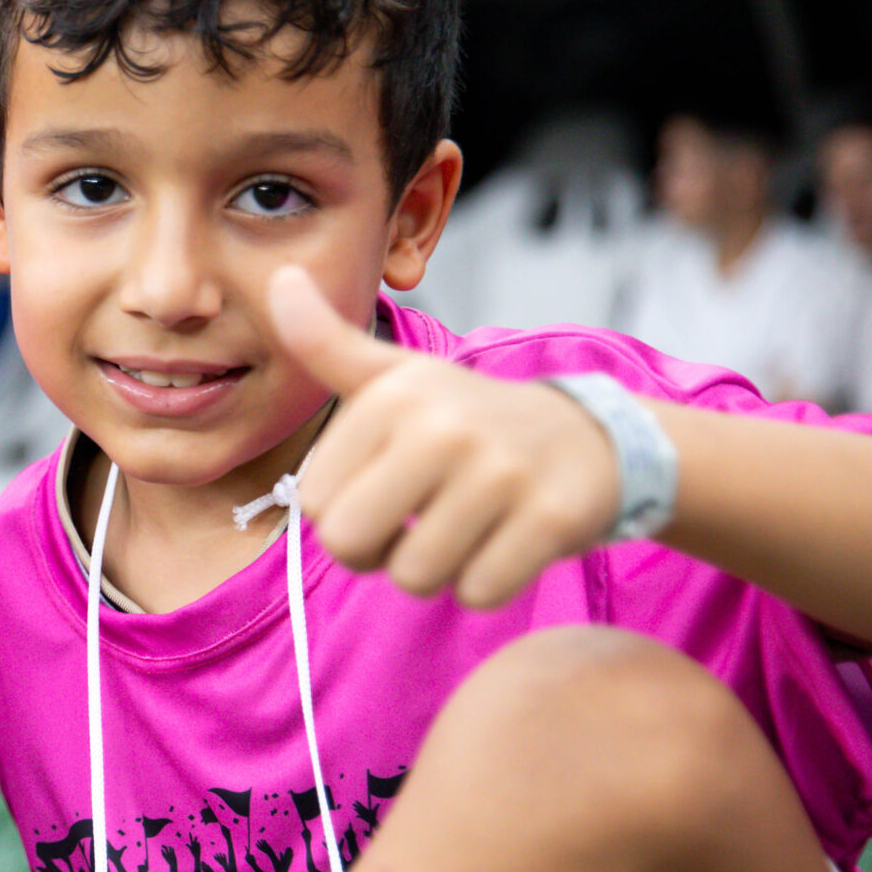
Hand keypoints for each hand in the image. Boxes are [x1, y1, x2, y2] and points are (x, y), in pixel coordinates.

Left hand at [268, 267, 618, 607]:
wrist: (591, 439)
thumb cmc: (468, 418)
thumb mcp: (396, 376)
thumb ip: (326, 341)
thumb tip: (281, 278)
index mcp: (392, 398)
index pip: (314, 504)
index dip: (343, 514)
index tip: (383, 492)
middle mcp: (443, 428)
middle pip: (350, 544)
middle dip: (377, 552)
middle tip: (415, 525)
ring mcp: (502, 472)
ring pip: (414, 577)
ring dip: (434, 570)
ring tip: (463, 529)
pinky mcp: (551, 518)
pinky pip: (477, 593)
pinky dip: (484, 584)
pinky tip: (502, 544)